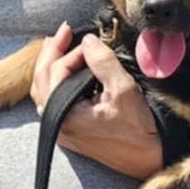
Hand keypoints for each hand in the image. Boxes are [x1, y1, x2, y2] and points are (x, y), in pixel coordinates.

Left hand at [30, 23, 161, 178]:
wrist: (148, 157)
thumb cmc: (138, 128)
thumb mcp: (122, 89)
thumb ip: (102, 61)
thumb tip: (88, 40)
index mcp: (64, 115)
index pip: (57, 71)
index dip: (73, 51)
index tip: (91, 40)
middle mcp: (56, 124)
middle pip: (41, 79)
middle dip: (52, 52)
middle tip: (65, 31)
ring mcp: (60, 130)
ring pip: (43, 90)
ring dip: (51, 66)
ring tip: (60, 46)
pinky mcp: (69, 132)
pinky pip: (51, 101)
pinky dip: (55, 82)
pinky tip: (66, 71)